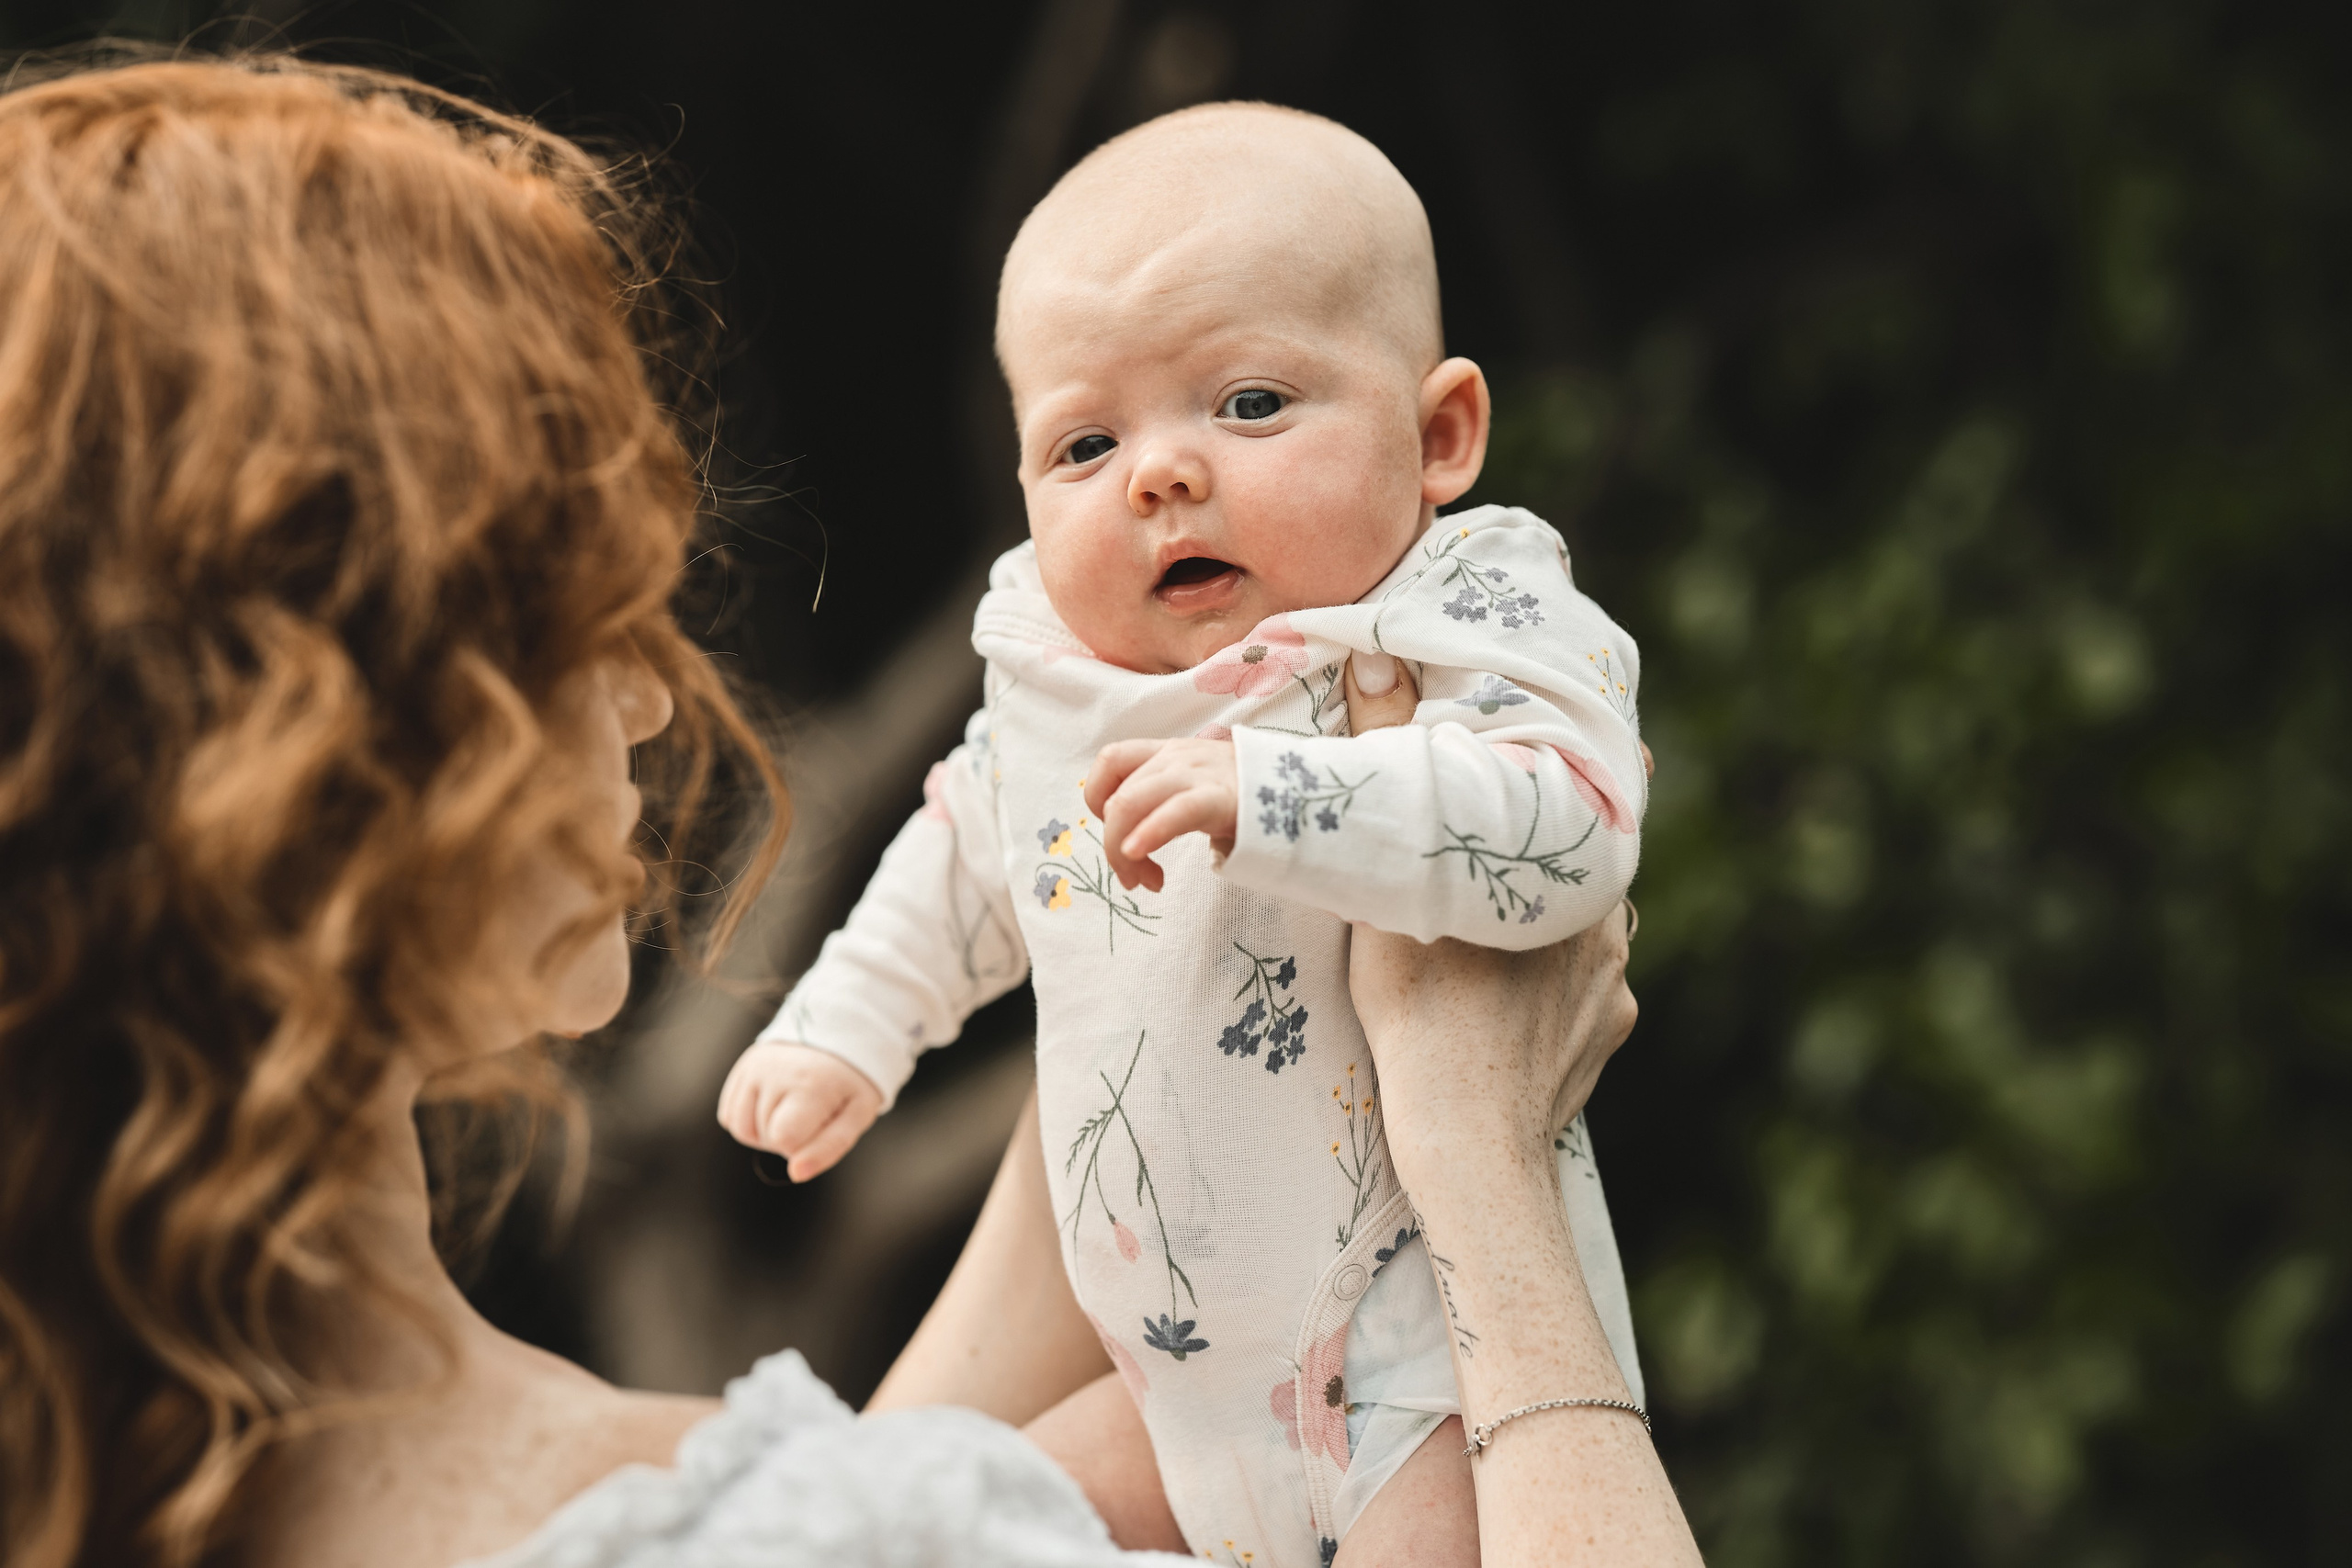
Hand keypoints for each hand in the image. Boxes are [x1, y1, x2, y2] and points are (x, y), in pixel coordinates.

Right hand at [715, 1041, 882, 1180]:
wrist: (837, 1038)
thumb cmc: (848, 1085)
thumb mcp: (855, 1116)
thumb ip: (828, 1148)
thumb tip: (796, 1174)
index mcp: (809, 1084)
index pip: (783, 1139)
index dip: (802, 1145)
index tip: (821, 1125)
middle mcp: (774, 1071)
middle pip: (762, 1137)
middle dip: (786, 1138)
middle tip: (811, 1113)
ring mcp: (753, 1067)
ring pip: (740, 1129)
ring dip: (764, 1132)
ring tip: (791, 1111)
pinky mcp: (741, 1068)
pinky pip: (729, 1115)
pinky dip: (748, 1120)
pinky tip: (773, 1105)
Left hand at [1083, 737, 1238, 891]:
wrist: (1309, 791)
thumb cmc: (1252, 798)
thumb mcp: (1200, 790)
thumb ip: (1167, 803)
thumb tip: (1137, 843)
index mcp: (1169, 753)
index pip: (1111, 760)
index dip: (1099, 801)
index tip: (1120, 836)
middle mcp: (1177, 758)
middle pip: (1118, 795)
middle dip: (1112, 846)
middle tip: (1134, 880)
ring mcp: (1198, 775)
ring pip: (1131, 803)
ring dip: (1122, 851)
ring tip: (1144, 882)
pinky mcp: (1220, 798)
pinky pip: (1174, 811)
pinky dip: (1148, 834)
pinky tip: (1142, 860)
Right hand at [1341, 649, 1637, 1178]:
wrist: (1467, 1143)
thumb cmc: (1423, 1014)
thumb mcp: (1394, 891)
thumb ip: (1390, 767)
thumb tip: (1376, 664)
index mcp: (1566, 879)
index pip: (1581, 803)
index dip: (1567, 776)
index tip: (1562, 751)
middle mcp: (1607, 926)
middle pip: (1575, 870)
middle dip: (1539, 863)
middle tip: (1493, 861)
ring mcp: (1613, 989)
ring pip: (1582, 935)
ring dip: (1545, 933)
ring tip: (1489, 947)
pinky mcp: (1607, 1039)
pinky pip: (1585, 1001)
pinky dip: (1551, 1000)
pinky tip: (1507, 1011)